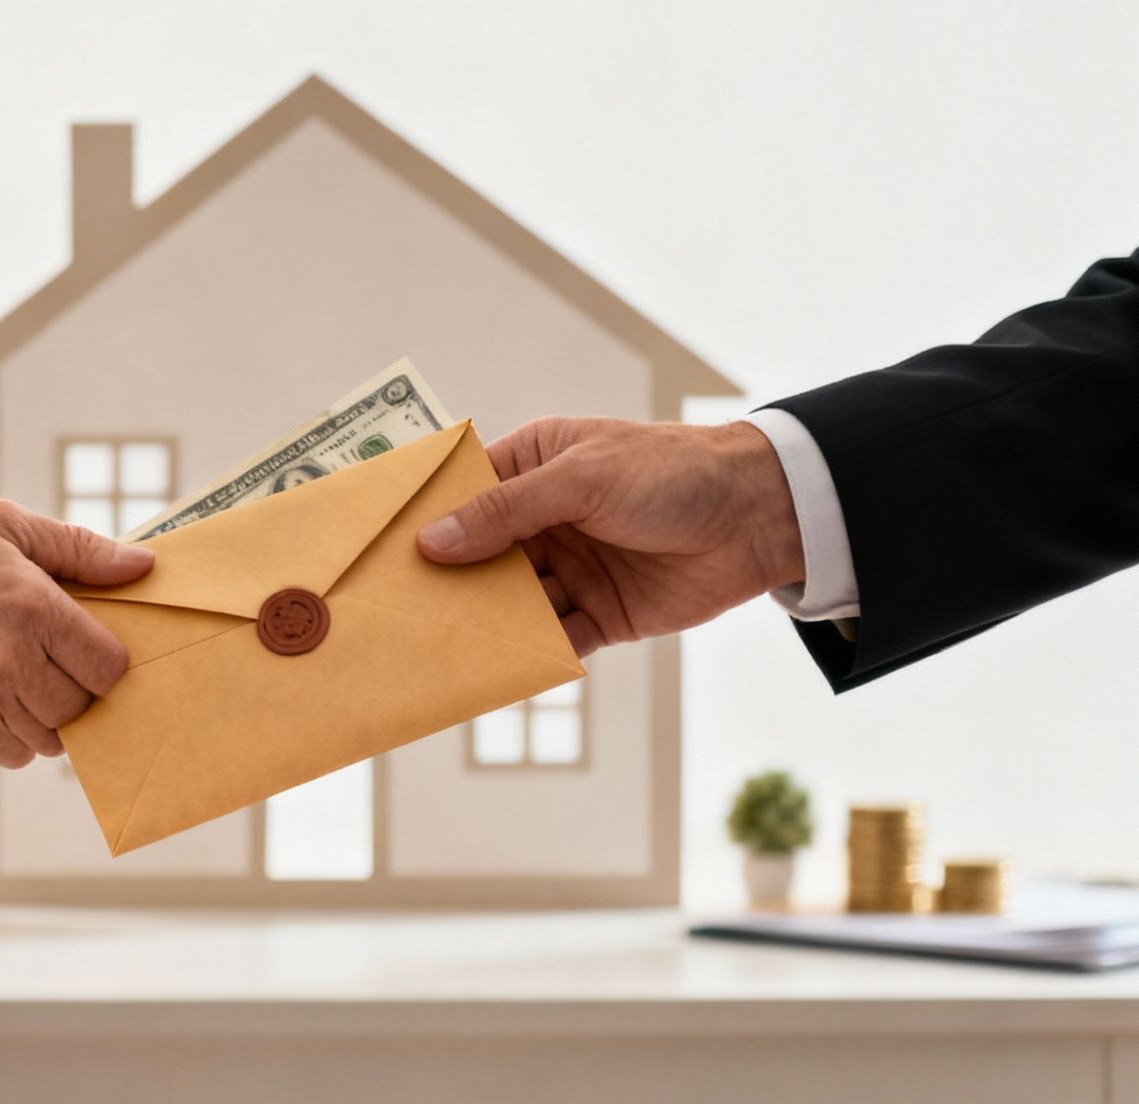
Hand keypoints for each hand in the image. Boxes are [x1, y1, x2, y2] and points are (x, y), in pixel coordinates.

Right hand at [0, 501, 152, 769]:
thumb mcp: (2, 525)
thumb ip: (79, 549)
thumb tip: (143, 567)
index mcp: (33, 610)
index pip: (109, 670)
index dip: (103, 664)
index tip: (85, 653)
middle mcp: (4, 664)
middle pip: (74, 716)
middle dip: (69, 698)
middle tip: (45, 671)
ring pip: (31, 747)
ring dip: (29, 724)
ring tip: (4, 685)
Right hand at [417, 418, 802, 655]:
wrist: (760, 516)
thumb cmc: (672, 473)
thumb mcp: (581, 478)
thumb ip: (506, 511)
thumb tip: (433, 541)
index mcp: (535, 465)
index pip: (465, 495)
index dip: (426, 522)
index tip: (378, 551)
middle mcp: (546, 519)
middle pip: (480, 558)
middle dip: (445, 584)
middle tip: (394, 613)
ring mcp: (572, 568)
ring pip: (512, 604)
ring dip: (481, 625)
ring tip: (433, 649)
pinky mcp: (601, 614)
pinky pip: (553, 640)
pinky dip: (528, 657)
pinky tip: (494, 673)